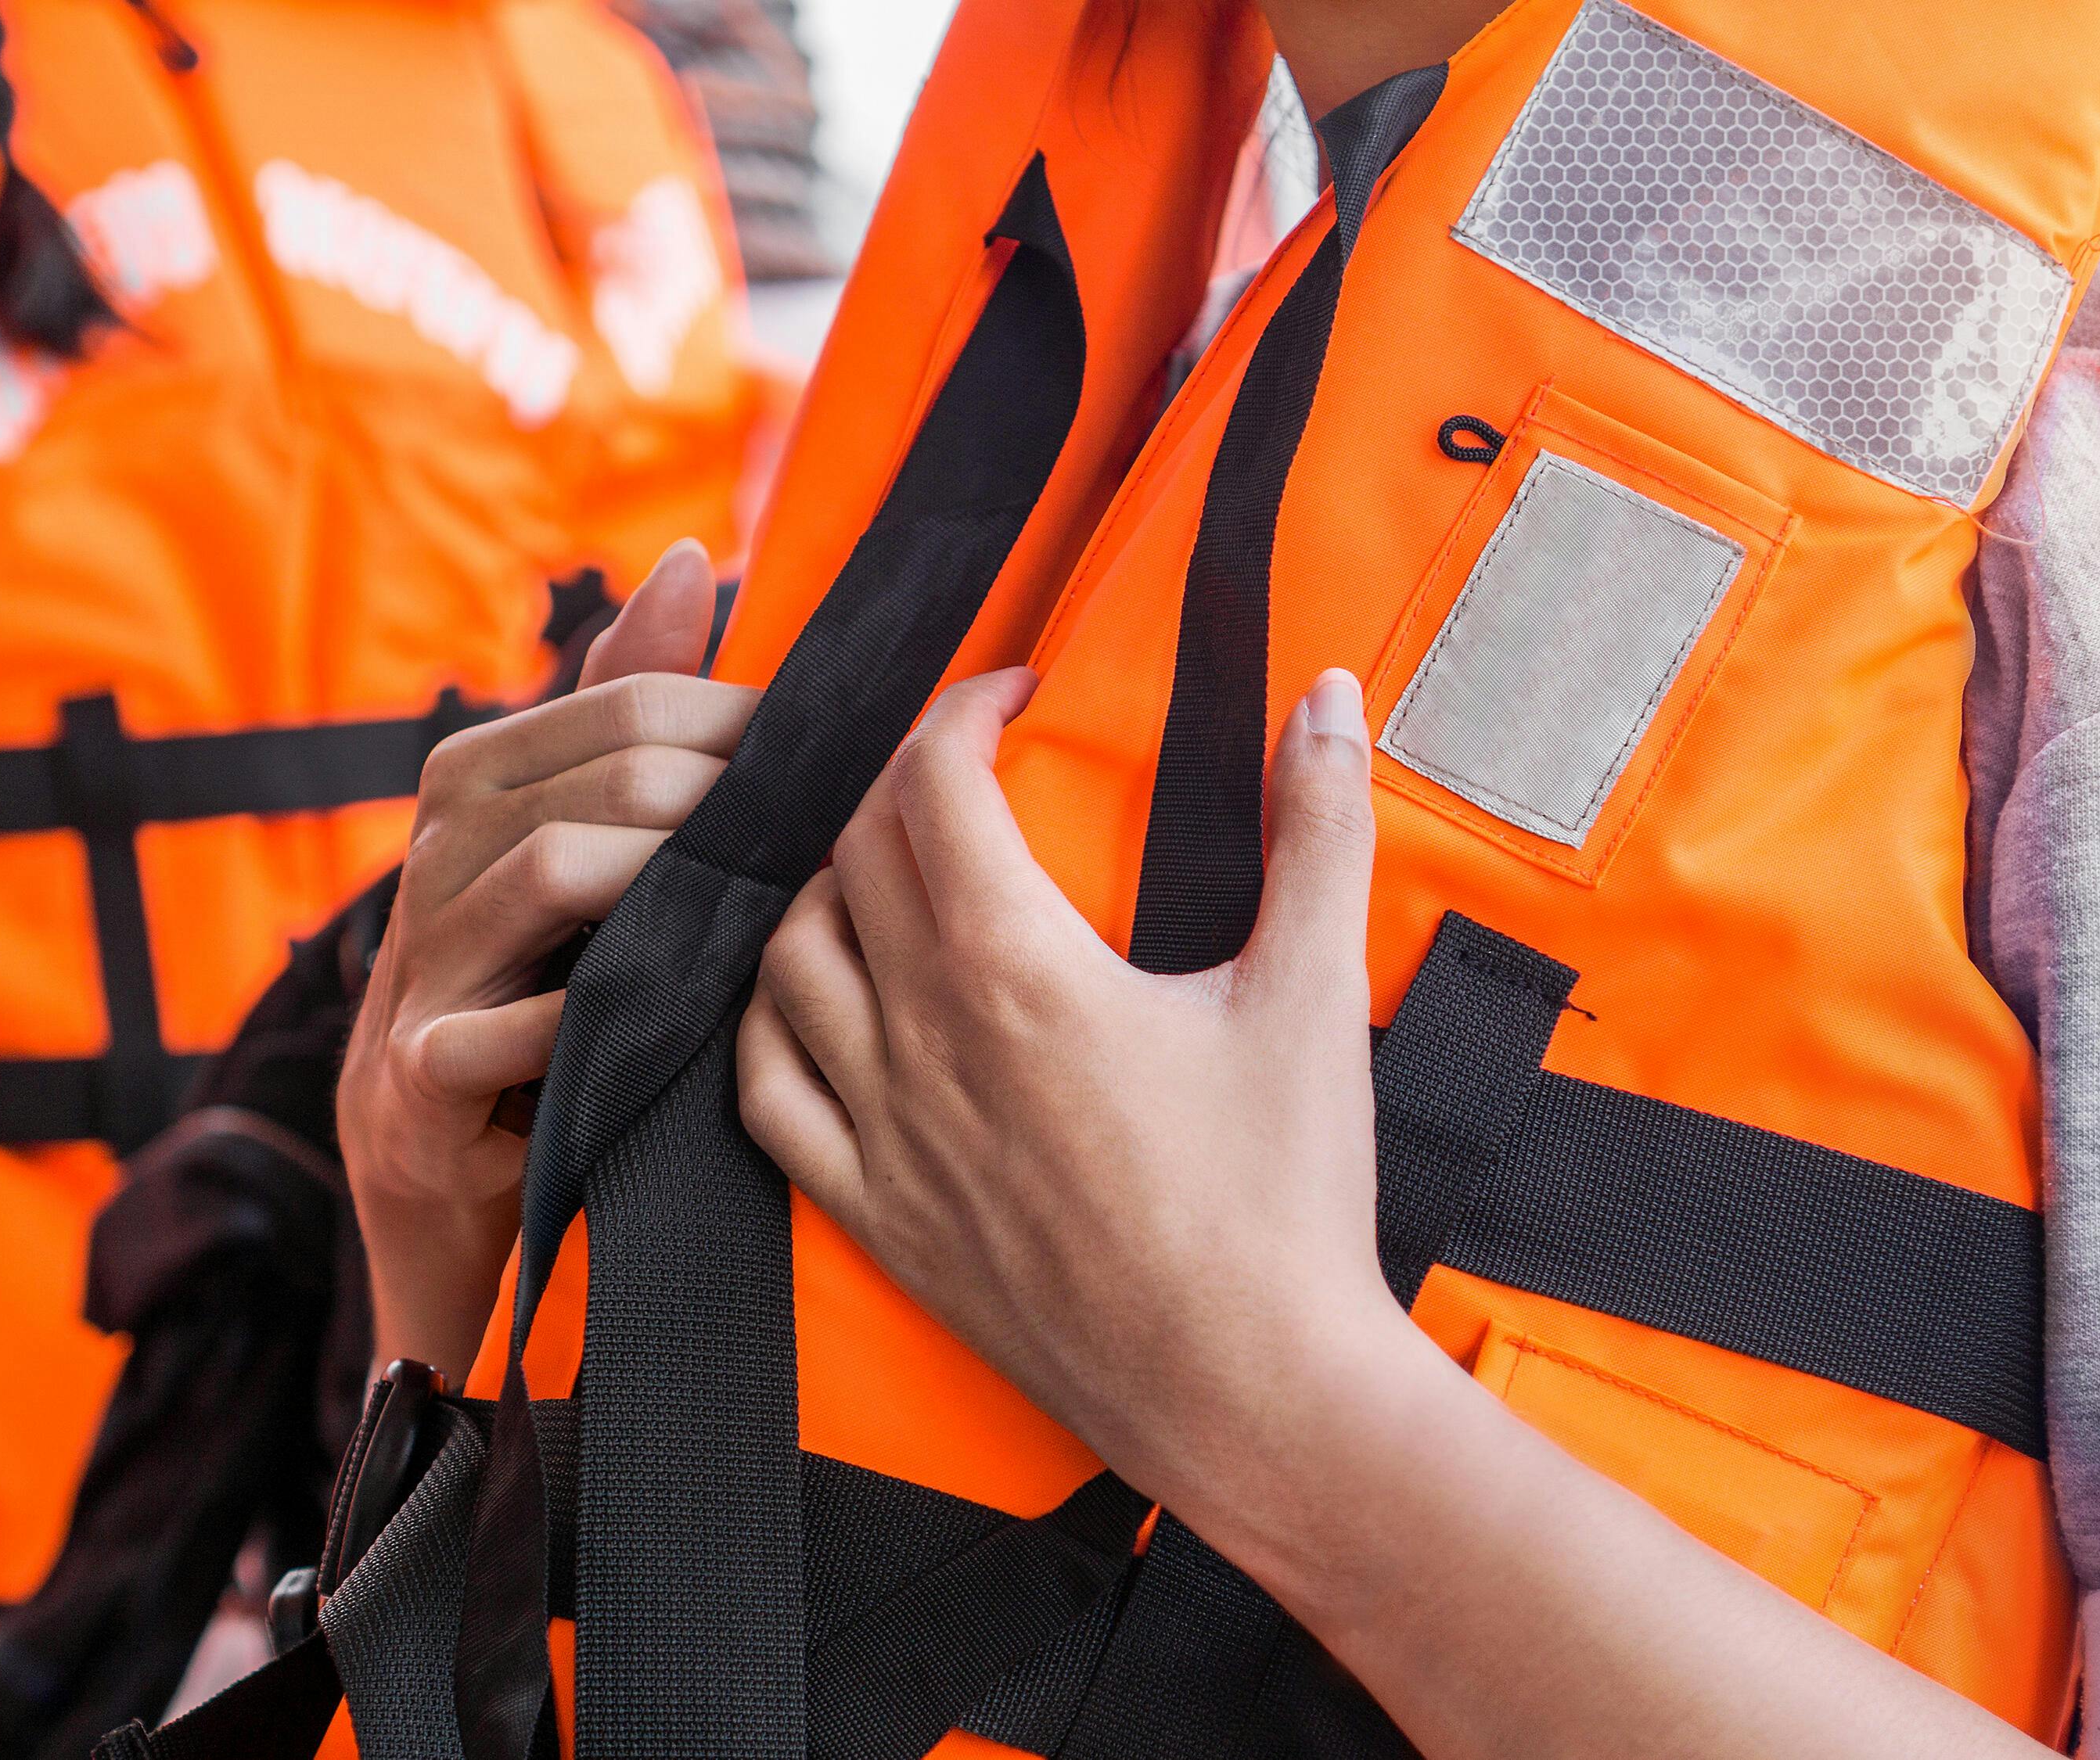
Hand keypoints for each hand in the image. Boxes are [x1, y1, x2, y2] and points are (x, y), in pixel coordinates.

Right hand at [337, 540, 754, 1366]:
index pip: (624, 706)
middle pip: (606, 779)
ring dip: (680, 886)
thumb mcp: (584, 851)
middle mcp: (432, 855)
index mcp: (472, 783)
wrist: (445, 1181)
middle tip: (833, 837)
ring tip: (770, 910)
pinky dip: (597, 1017)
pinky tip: (673, 1023)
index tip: (836, 759)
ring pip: (555, 873)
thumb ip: (625, 711)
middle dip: (732, 800)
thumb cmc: (543, 996)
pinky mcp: (418, 1080)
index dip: (742, 723)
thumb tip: (689, 557)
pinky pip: (509, 1026)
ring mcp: (418, 966)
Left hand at [736, 666, 1399, 1501]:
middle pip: (857, 853)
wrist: (1254, 1392)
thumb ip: (1319, 826)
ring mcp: (886, 1133)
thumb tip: (1331, 696)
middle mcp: (924, 1038)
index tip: (1012, 698)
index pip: (930, 783)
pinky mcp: (878, 1216)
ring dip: (827, 890)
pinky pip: (767, 1094)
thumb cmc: (1285, 1202)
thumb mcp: (1314, 992)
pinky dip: (771, 1023)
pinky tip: (814, 1001)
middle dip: (903, 784)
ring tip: (890, 872)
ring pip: (789, 959)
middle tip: (969, 773)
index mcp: (1017, 967)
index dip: (960, 711)